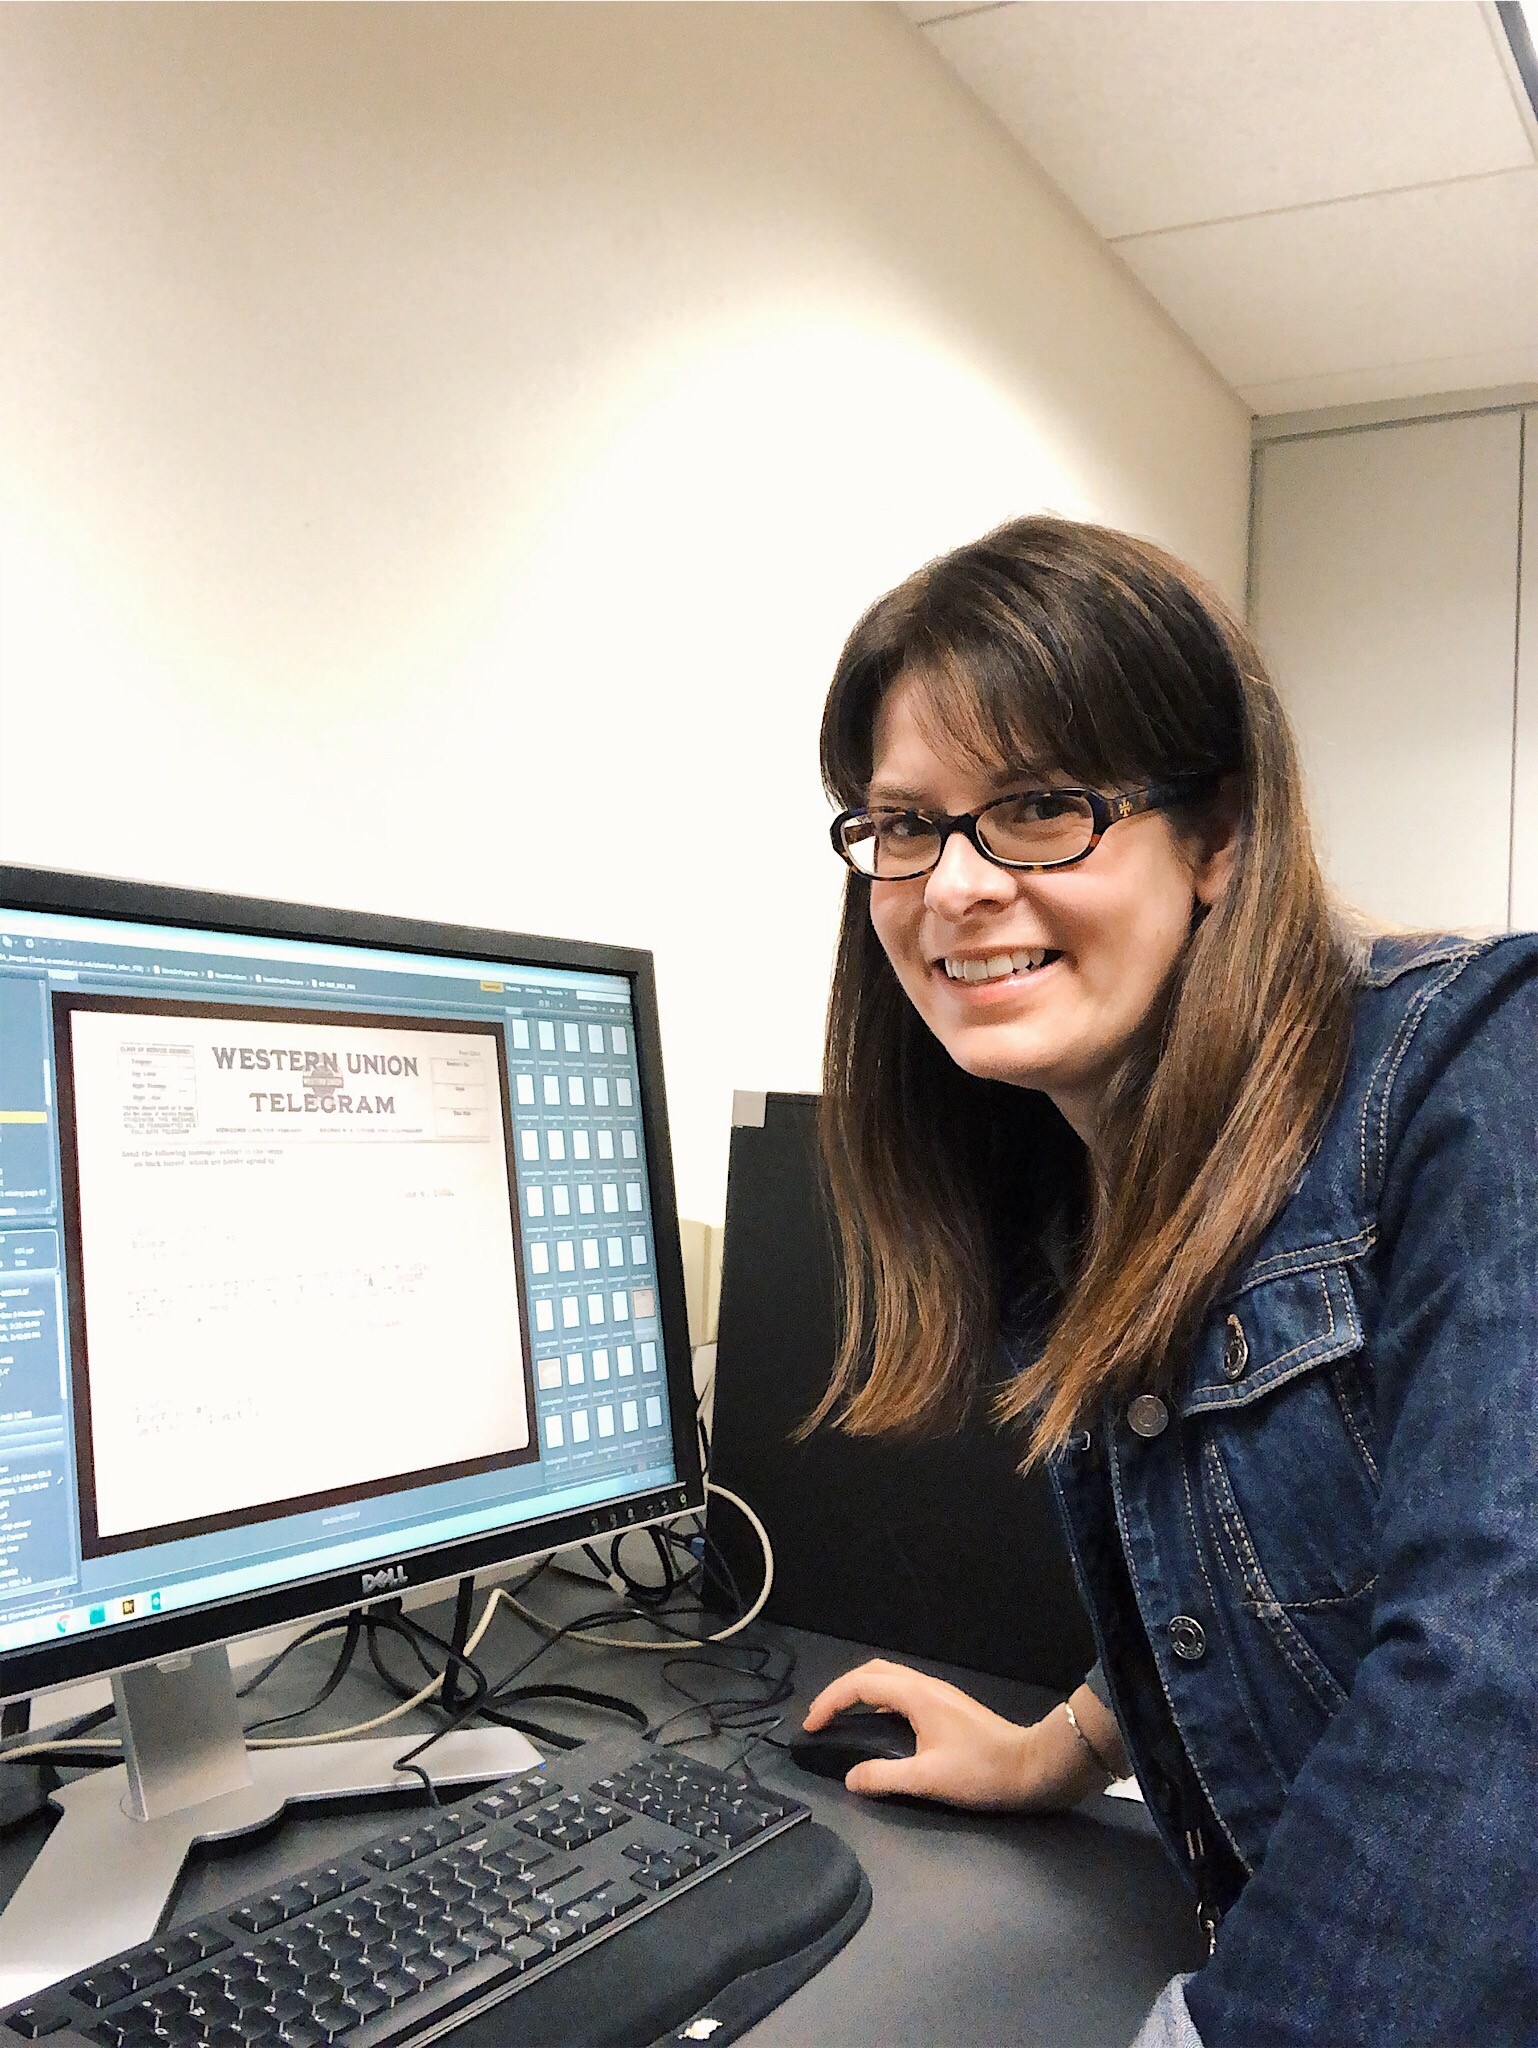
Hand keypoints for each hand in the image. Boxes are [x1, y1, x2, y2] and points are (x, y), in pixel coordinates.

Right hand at [801, 1658, 1110, 1810]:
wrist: (1030, 1767)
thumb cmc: (980, 1772)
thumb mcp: (928, 1780)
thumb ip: (883, 1778)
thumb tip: (850, 1778)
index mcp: (916, 1696)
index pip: (860, 1684)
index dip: (830, 1701)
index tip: (811, 1725)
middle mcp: (924, 1686)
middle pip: (872, 1671)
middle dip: (841, 1690)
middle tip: (822, 1718)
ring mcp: (938, 1693)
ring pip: (888, 1679)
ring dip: (860, 1693)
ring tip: (843, 1720)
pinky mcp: (946, 1705)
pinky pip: (901, 1691)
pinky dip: (878, 1701)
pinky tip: (878, 1727)